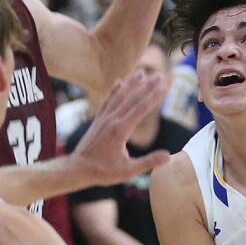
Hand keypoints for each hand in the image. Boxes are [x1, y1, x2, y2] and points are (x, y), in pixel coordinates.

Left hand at [71, 71, 171, 186]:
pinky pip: (107, 101)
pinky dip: (114, 90)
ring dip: (131, 84)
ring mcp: (103, 118)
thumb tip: (168, 157)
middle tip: (160, 75)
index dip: (155, 97)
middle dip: (148, 86)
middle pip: (133, 99)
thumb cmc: (102, 172)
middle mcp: (112, 120)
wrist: (77, 169)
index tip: (165, 86)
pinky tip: (119, 82)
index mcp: (120, 130)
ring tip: (142, 72)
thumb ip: (148, 162)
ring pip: (120, 97)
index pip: (141, 109)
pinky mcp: (98, 120)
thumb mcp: (127, 172)